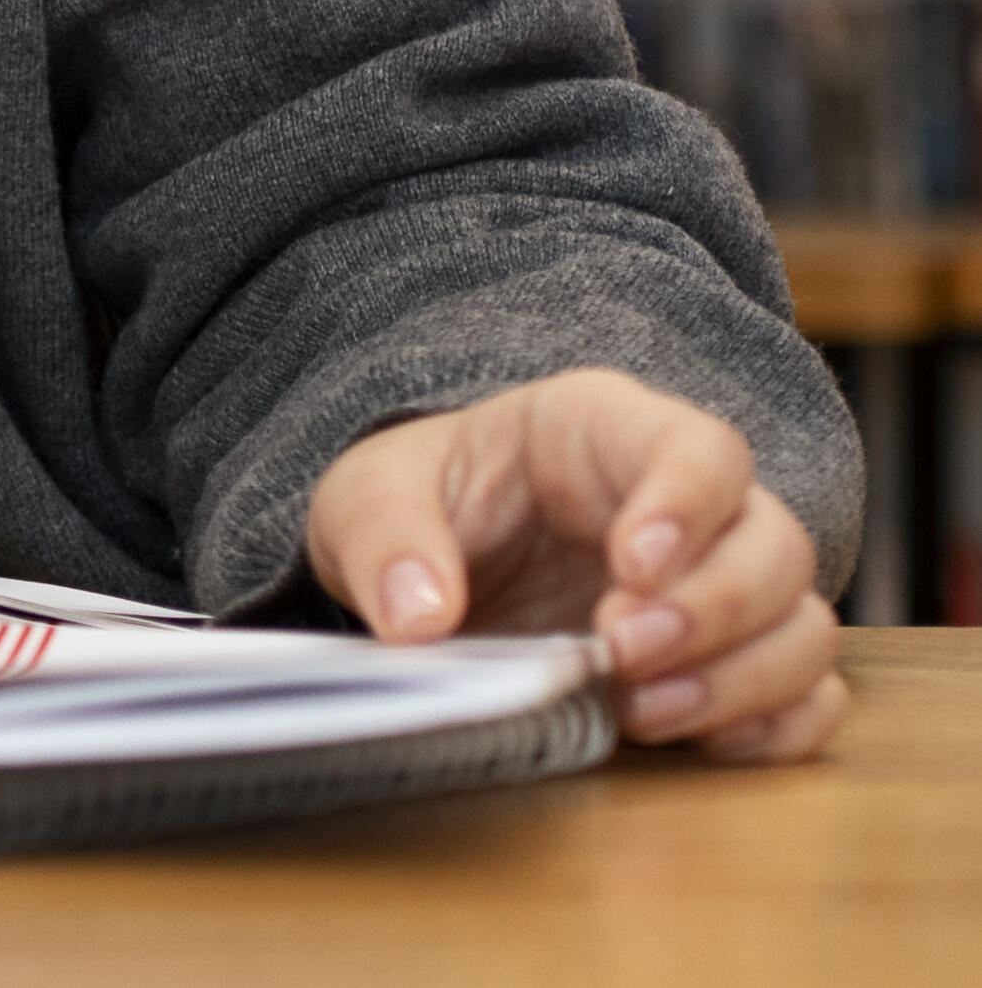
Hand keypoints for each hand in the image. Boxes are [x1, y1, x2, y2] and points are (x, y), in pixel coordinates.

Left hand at [306, 367, 842, 761]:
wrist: (430, 564)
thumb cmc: (420, 504)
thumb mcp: (365, 498)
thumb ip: (386, 538)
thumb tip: (417, 617)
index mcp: (606, 432)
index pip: (698, 449)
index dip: (686, 508)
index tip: (630, 569)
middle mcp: (689, 507)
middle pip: (773, 544)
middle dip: (711, 609)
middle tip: (619, 652)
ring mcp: (721, 588)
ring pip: (804, 625)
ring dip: (742, 680)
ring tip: (641, 709)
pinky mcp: (731, 665)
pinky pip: (809, 698)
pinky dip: (776, 729)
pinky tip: (702, 743)